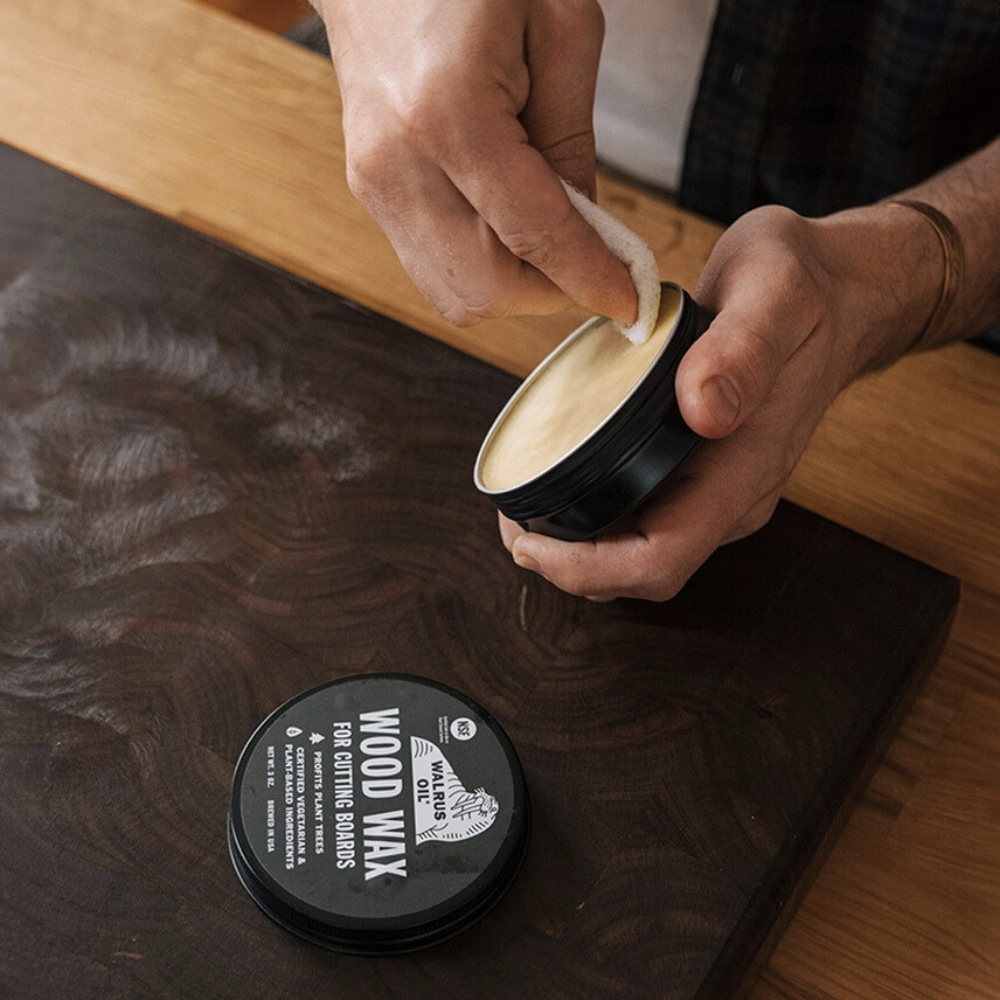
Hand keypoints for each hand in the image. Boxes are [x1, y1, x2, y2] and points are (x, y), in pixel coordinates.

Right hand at [317, 0, 636, 325]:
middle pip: (488, 287)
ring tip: (549, 234)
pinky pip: (436, 268)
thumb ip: (574, 139)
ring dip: (517, 285)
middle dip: (551, 290)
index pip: (532, 235)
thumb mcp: (560, 27)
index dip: (589, 277)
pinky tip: (508, 224)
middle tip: (592, 259)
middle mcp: (397, 164)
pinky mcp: (370, 193)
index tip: (628, 301)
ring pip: (457, 293)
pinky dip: (484, 266)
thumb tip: (585, 231)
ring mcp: (374, 185)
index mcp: (446, 114)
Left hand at [500, 203, 942, 599]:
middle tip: (511, 522)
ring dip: (578, 549)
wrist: (842, 294)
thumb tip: (702, 409)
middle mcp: (733, 496)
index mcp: (745, 471)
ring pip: (640, 552)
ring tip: (524, 510)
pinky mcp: (707, 473)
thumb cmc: (805, 289)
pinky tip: (562, 486)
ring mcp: (721, 489)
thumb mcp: (773, 294)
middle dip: (569, 565)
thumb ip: (742, 350)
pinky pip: (646, 518)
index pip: (662, 559)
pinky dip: (596, 519)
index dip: (588, 568)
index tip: (530, 542)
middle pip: (641, 570)